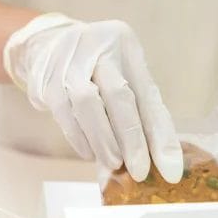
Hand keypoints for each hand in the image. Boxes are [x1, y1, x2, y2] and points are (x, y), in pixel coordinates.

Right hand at [4, 14, 181, 182]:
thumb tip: (158, 159)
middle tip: (139, 172)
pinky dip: (79, 138)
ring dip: (103, 140)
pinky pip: (64, 114)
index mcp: (125, 45)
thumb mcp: (122, 75)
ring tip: (114, 164)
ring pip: (88, 104)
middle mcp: (99, 47)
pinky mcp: (46, 80)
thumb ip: (139, 111)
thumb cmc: (94, 68)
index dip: (161, 134)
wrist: (46, 45)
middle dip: (131, 139)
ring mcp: (69, 62)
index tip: (171, 169)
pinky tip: (90, 153)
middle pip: (119, 95)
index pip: (148, 95)